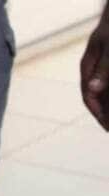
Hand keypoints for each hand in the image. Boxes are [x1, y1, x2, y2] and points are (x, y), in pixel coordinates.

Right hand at [80, 3, 108, 130]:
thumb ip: (103, 69)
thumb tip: (93, 88)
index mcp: (88, 68)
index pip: (89, 96)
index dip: (99, 114)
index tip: (107, 127)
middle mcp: (93, 72)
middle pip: (97, 99)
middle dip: (105, 114)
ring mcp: (101, 71)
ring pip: (103, 94)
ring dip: (107, 107)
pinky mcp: (106, 70)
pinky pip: (106, 87)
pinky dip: (108, 97)